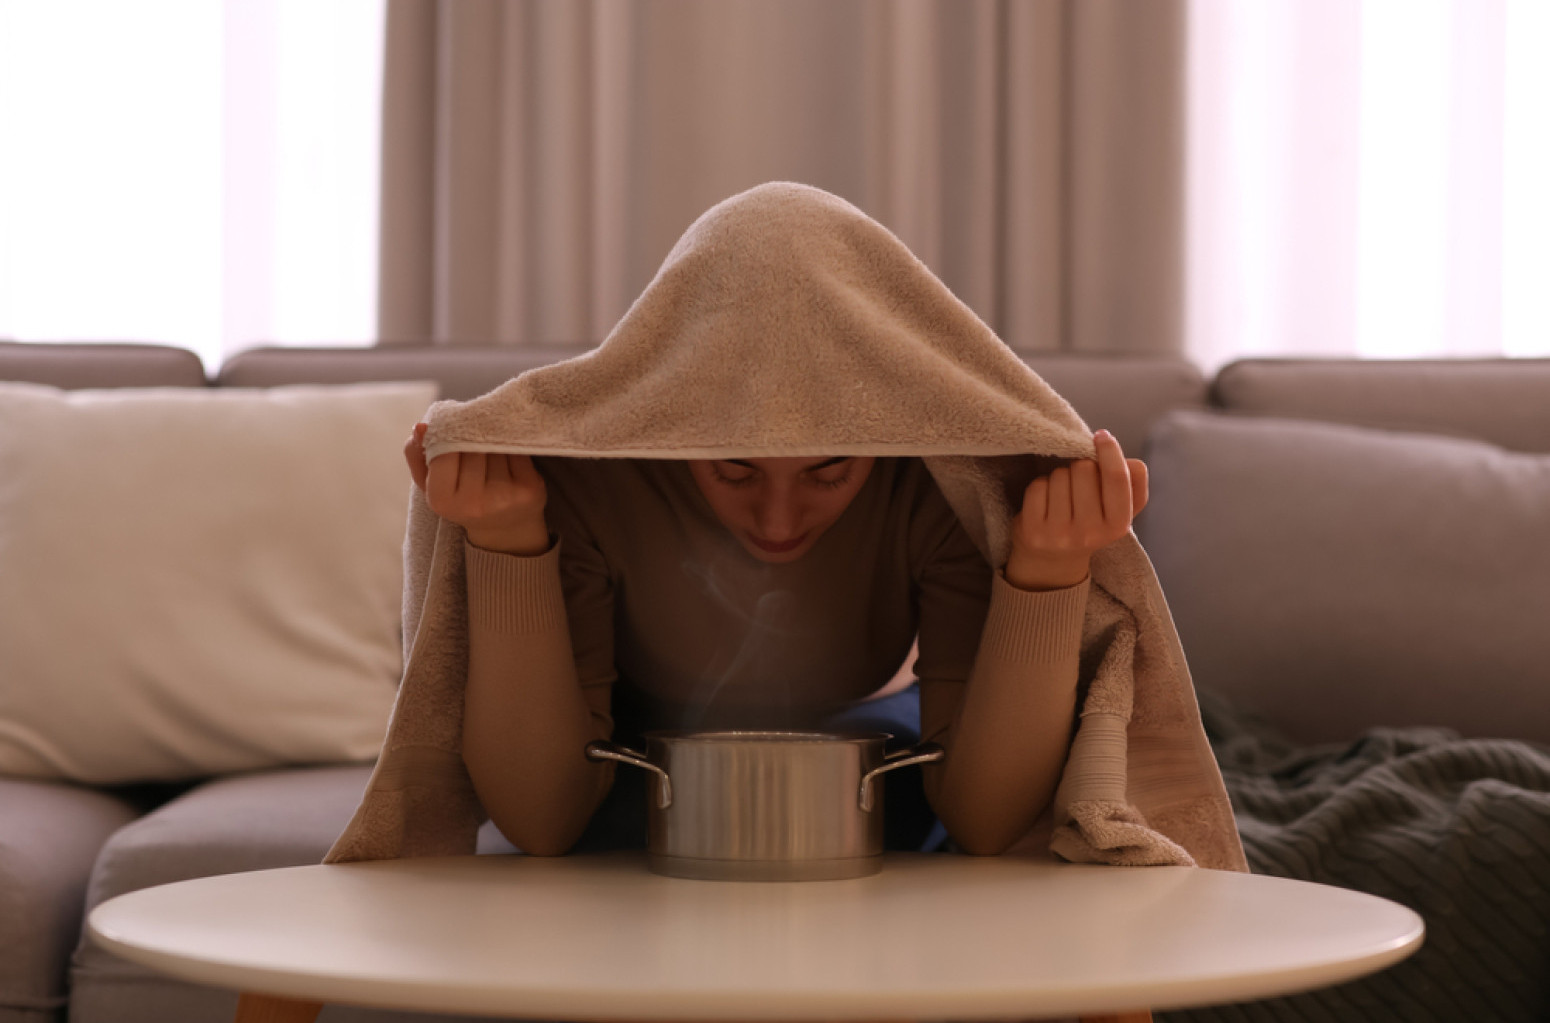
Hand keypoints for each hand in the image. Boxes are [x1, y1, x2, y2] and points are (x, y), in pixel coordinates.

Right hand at [404, 422, 550, 554]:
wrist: (504, 529)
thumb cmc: (461, 498)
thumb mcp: (430, 483)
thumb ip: (416, 454)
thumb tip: (420, 427)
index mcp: (441, 500)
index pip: (443, 451)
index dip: (450, 436)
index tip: (454, 431)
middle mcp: (473, 503)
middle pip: (472, 446)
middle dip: (473, 438)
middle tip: (475, 441)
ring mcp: (504, 498)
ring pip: (495, 446)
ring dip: (493, 441)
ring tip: (491, 451)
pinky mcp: (529, 490)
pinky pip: (518, 451)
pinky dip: (513, 447)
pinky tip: (509, 458)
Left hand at [1004, 429, 1148, 590]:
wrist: (1053, 561)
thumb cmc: (1091, 523)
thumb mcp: (1120, 509)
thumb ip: (1133, 483)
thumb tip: (1131, 461)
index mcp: (1118, 525)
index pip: (1117, 478)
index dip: (1110, 451)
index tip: (1102, 436)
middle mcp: (1090, 533)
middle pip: (1084, 469)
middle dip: (1081, 466)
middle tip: (1079, 483)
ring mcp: (1060, 534)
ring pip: (1059, 475)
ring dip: (1059, 477)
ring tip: (1062, 496)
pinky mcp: (1033, 532)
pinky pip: (1038, 486)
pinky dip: (1040, 487)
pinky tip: (1045, 502)